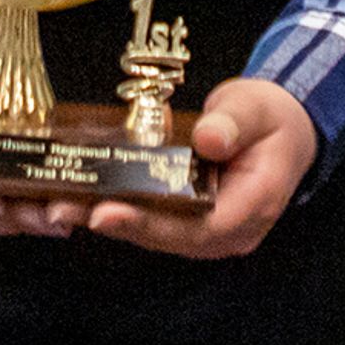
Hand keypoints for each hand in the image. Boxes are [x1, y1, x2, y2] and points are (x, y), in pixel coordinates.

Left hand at [85, 76, 314, 259]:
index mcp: (253, 207)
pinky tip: (82, 195)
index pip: (199, 227)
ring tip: (62, 206)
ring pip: (156, 232)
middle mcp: (229, 231)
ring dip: (109, 219)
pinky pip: (154, 220)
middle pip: (168, 236)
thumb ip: (234, 122)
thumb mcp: (257, 108)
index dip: (151, 224)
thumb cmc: (270, 119)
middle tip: (66, 209)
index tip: (107, 213)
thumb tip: (208, 138)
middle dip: (116, 224)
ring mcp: (210, 230)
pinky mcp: (192, 220)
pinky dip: (120, 208)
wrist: (283, 130)